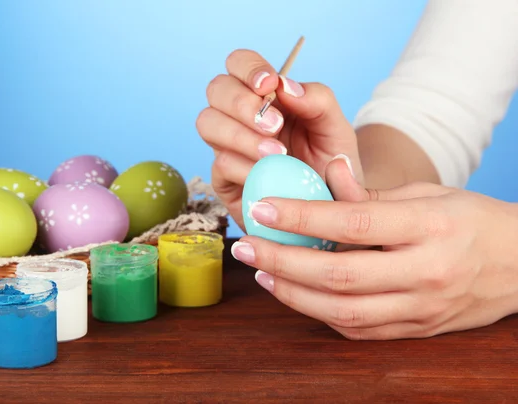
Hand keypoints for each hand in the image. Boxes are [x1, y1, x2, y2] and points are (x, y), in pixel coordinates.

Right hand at [196, 49, 363, 230]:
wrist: (331, 209)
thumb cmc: (331, 164)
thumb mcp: (336, 128)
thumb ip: (318, 100)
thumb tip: (285, 86)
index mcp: (266, 96)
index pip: (239, 64)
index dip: (248, 69)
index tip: (270, 86)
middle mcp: (240, 117)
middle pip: (216, 89)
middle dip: (242, 103)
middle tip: (275, 126)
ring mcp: (228, 146)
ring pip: (208, 123)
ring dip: (240, 135)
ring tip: (276, 154)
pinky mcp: (224, 179)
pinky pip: (220, 163)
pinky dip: (245, 167)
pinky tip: (269, 175)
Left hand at [230, 169, 517, 339]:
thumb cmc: (471, 219)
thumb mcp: (429, 193)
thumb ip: (373, 193)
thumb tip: (325, 173)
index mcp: (429, 226)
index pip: (353, 223)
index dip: (302, 217)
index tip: (262, 208)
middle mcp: (426, 272)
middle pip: (340, 275)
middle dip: (282, 261)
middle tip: (245, 247)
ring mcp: (422, 308)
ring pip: (344, 312)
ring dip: (293, 294)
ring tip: (262, 273)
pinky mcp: (417, 331)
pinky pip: (359, 330)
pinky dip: (321, 314)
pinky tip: (297, 294)